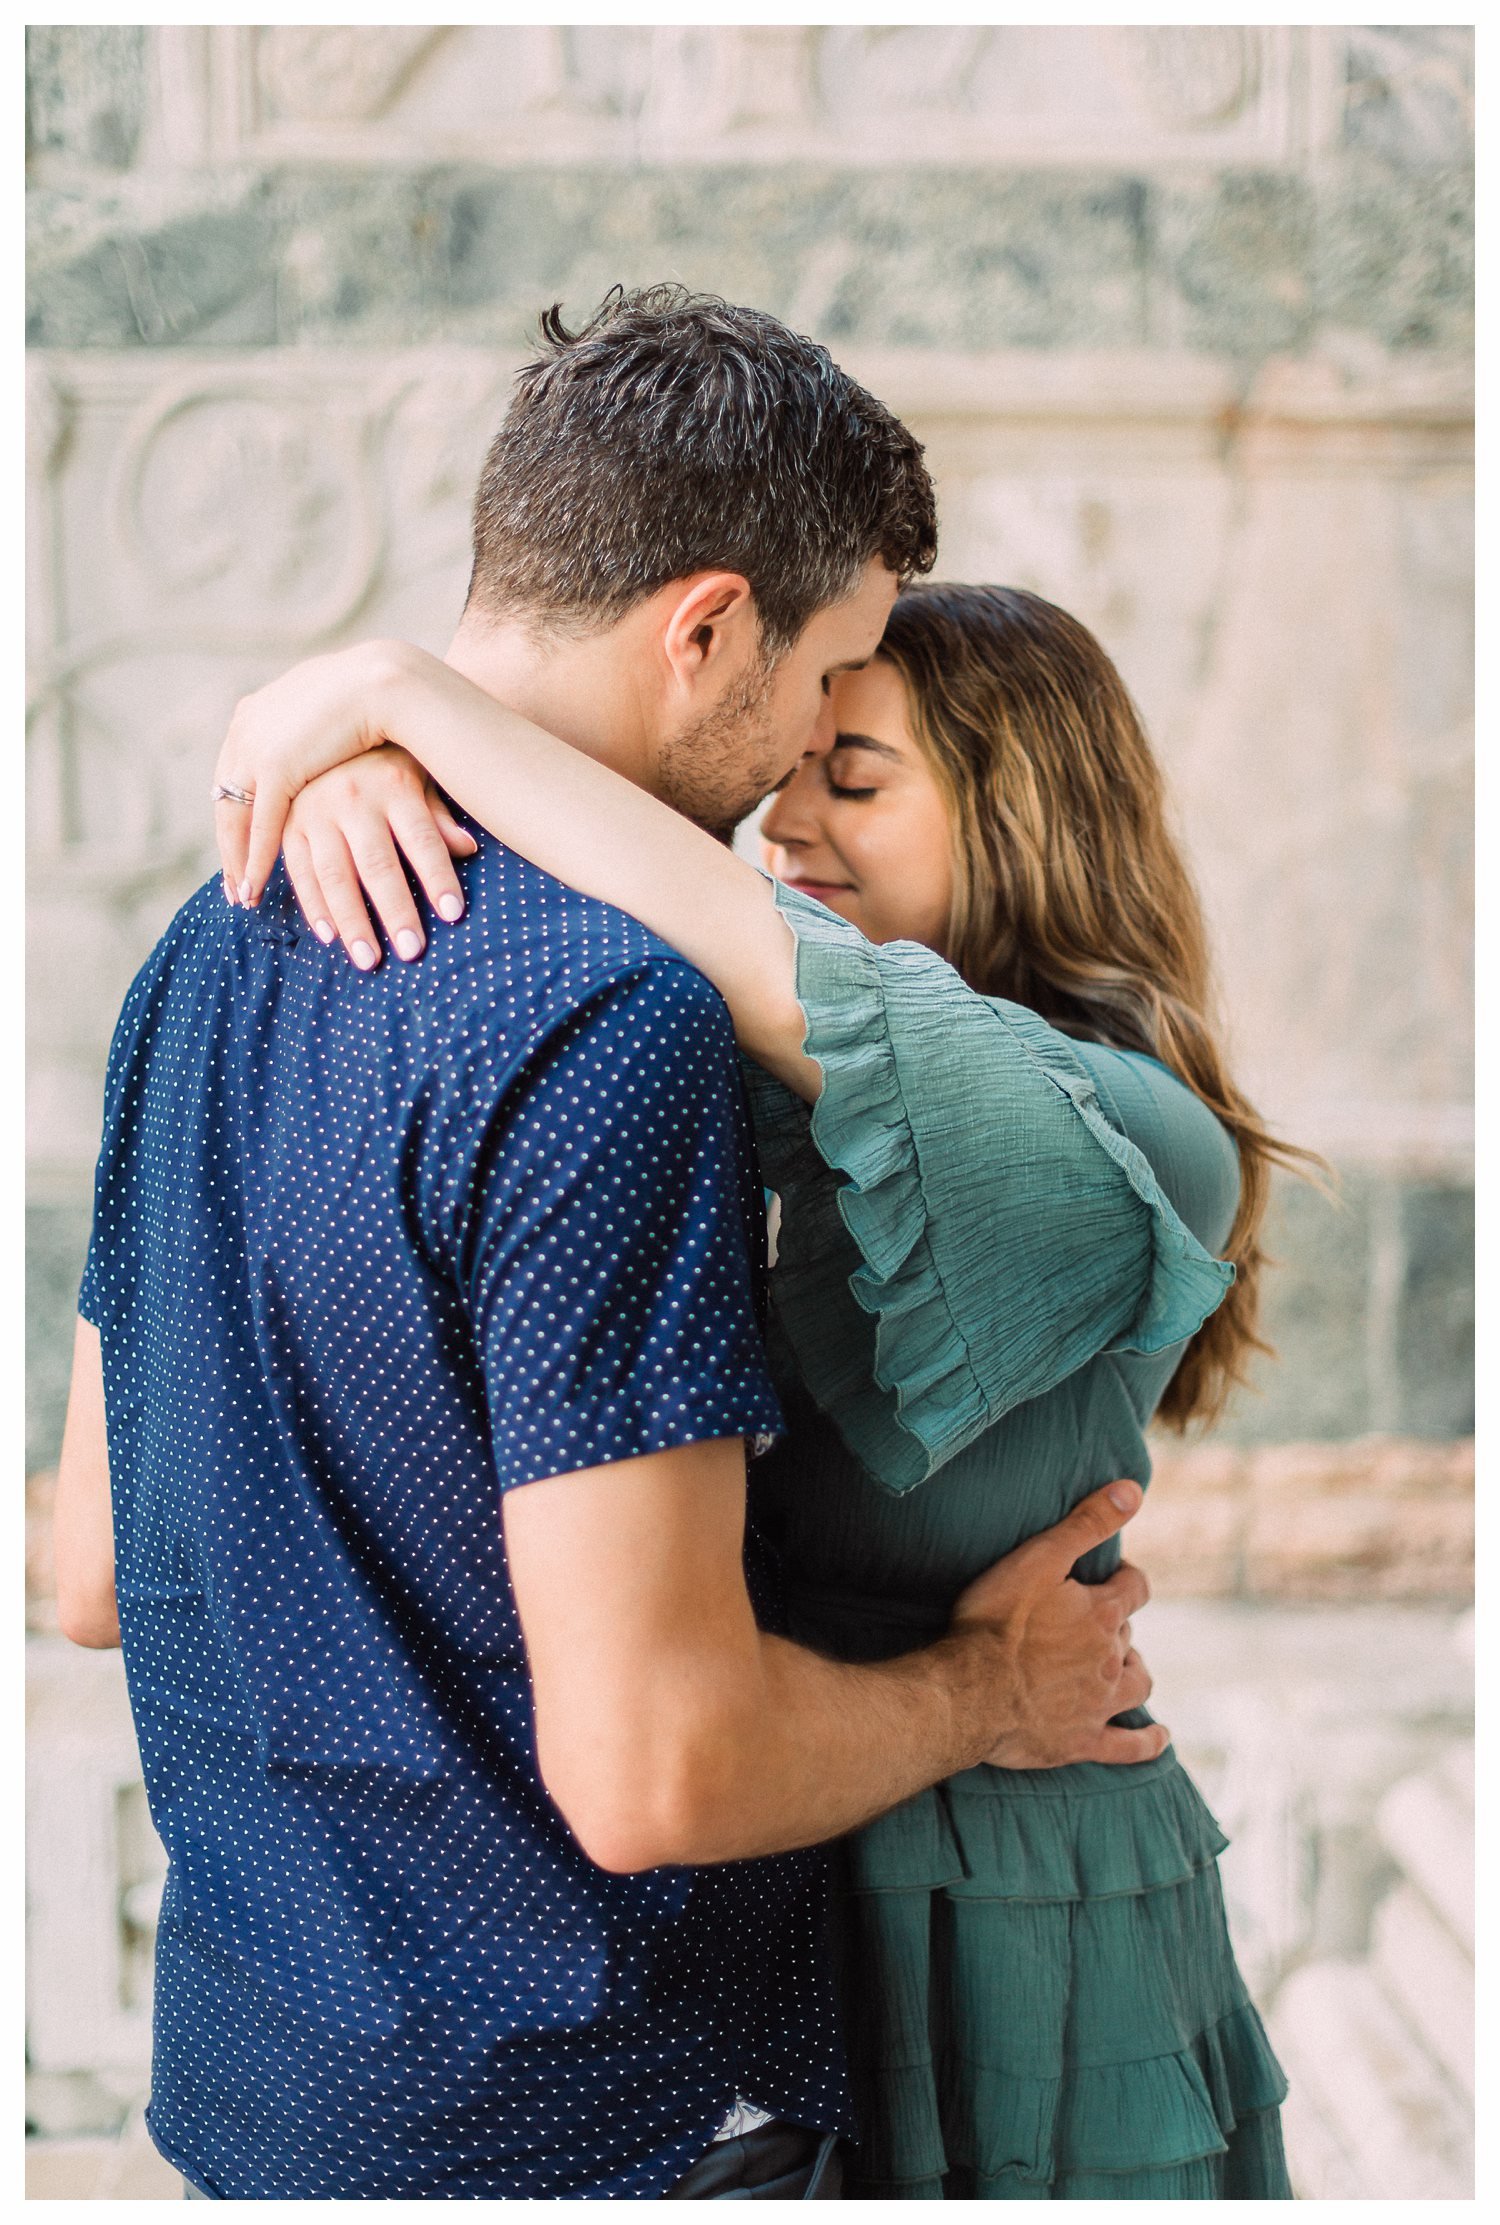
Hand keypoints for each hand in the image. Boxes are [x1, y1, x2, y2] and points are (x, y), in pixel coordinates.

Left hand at [211, 638, 457, 909]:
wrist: (384, 681)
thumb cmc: (373, 695)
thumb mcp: (328, 713)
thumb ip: (312, 735)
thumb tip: (319, 751)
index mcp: (254, 713)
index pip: (235, 776)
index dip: (238, 814)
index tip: (240, 845)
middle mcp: (244, 730)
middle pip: (226, 799)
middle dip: (229, 845)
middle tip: (234, 882)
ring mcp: (255, 747)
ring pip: (235, 817)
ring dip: (237, 860)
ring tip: (243, 895)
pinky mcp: (275, 767)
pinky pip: (260, 825)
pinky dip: (256, 858)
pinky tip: (255, 886)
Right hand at [282, 746, 475, 968]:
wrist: (328, 721)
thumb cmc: (386, 758)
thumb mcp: (418, 774)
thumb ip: (438, 814)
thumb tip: (467, 848)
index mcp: (393, 785)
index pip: (422, 838)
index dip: (438, 876)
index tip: (454, 914)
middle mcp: (352, 798)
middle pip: (378, 864)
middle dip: (395, 911)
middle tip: (413, 952)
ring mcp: (315, 812)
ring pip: (335, 875)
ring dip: (353, 921)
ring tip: (371, 961)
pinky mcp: (288, 825)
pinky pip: (300, 871)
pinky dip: (313, 906)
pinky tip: (330, 938)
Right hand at [950, 1481, 1167, 1768]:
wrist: (968, 1692)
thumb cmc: (994, 1621)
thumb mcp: (1038, 1558)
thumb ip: (1086, 1523)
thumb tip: (1134, 1488)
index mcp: (1101, 1615)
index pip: (1134, 1588)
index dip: (1125, 1577)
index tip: (1111, 1573)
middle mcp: (1110, 1661)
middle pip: (1128, 1635)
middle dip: (1115, 1624)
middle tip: (1089, 1618)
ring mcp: (1098, 1705)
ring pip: (1137, 1684)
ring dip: (1135, 1671)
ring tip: (1125, 1664)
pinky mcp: (1081, 1742)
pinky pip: (1127, 1747)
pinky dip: (1146, 1743)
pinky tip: (1158, 1739)